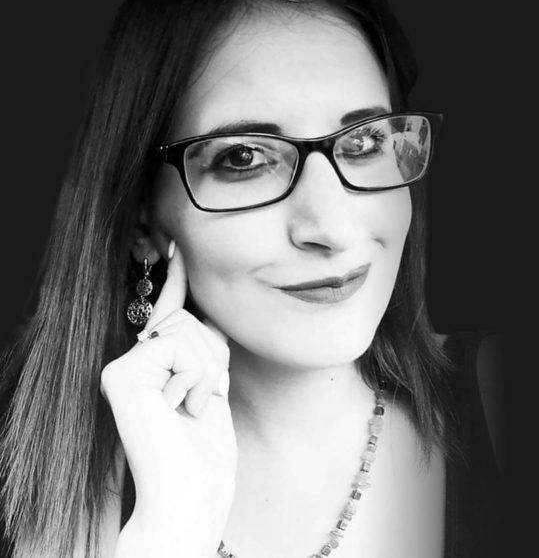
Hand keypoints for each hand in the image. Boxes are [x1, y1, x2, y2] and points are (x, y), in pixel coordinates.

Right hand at [101, 240, 235, 553]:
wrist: (192, 495)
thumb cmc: (205, 453)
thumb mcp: (212, 387)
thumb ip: (205, 348)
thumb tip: (203, 309)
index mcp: (152, 366)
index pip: (172, 315)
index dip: (178, 280)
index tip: (177, 245)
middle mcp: (131, 363)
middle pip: (191, 321)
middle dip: (215, 359)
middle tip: (202, 402)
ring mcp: (122, 368)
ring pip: (188, 331)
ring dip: (208, 373)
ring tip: (192, 410)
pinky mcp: (121, 376)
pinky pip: (179, 346)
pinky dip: (196, 378)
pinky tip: (180, 409)